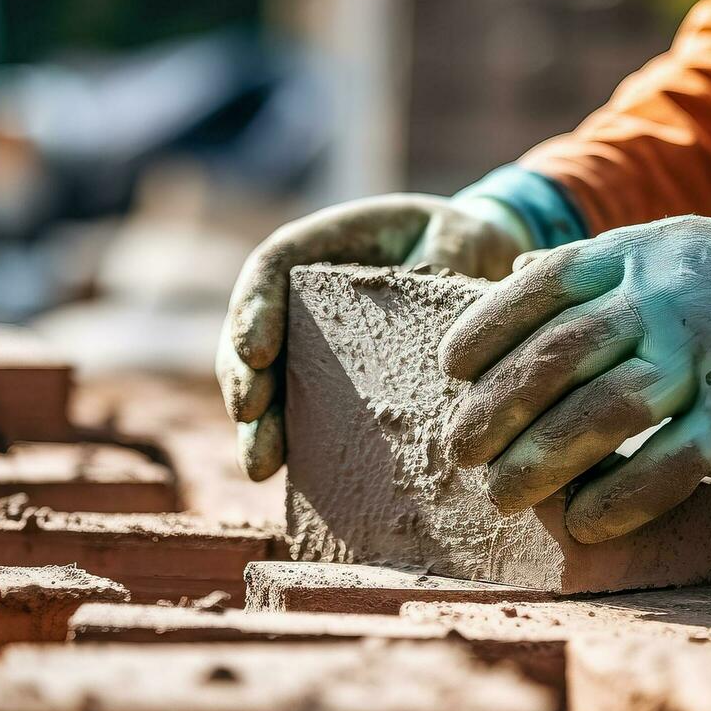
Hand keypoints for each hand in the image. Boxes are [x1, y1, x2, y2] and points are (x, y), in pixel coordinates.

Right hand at [217, 192, 530, 478]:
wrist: (468, 264)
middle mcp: (298, 295)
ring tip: (261, 464)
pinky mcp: (325, 381)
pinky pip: (295, 410)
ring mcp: (307, 341)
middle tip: (249, 414)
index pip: (271, 267)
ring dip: (256, 424)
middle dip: (243, 377)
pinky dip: (285, 439)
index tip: (254, 350)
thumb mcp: (460, 236)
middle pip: (250, 332)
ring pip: (263, 380)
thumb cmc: (457, 241)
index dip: (254, 308)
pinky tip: (284, 474)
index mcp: (320, 247)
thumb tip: (435, 298)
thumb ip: (446, 258)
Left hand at [439, 214, 710, 541]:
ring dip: (540, 462)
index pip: (537, 288)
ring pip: (600, 415)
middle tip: (458, 450)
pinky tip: (580, 522)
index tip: (450, 370)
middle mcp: (660, 300)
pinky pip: (667, 467)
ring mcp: (700, 359)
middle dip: (495, 411)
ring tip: (501, 494)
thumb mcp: (661, 245)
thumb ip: (591, 270)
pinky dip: (617, 500)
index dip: (484, 329)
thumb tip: (510, 288)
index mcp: (633, 253)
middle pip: (556, 359)